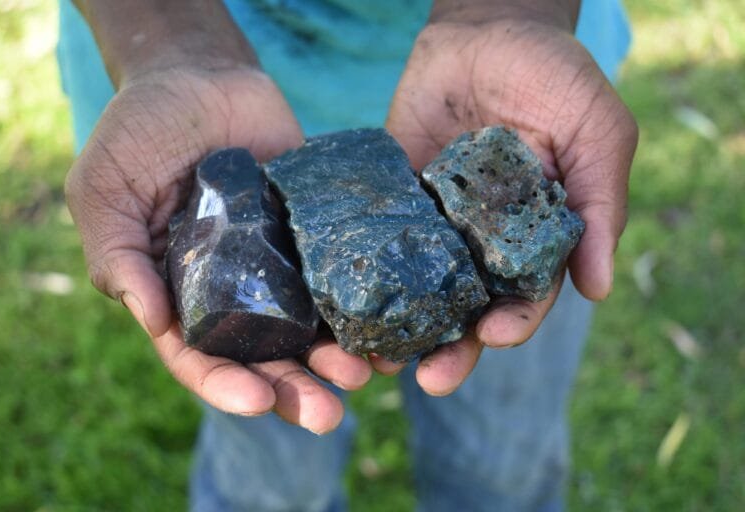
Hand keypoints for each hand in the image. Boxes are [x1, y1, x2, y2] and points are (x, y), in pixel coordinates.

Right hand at [65, 67, 370, 433]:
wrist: (199, 75)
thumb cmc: (138, 131)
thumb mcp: (105, 191)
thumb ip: (119, 255)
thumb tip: (155, 320)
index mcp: (179, 293)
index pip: (199, 356)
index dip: (225, 384)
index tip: (257, 400)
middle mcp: (233, 290)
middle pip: (264, 356)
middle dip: (295, 389)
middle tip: (329, 413)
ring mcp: (279, 263)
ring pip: (310, 327)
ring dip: (337, 357)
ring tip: (366, 373)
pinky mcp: (315, 231)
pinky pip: (341, 273)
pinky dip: (363, 302)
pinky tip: (391, 323)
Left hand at [383, 11, 637, 393]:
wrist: (484, 29)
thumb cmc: (552, 74)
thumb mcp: (596, 130)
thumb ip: (600, 204)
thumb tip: (601, 289)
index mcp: (532, 238)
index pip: (526, 296)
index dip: (512, 321)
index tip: (493, 335)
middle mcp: (482, 243)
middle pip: (466, 311)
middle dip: (451, 349)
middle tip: (428, 379)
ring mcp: (434, 226)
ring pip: (416, 292)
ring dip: (399, 329)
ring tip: (374, 360)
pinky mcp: (393, 203)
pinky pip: (374, 245)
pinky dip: (360, 278)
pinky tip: (341, 304)